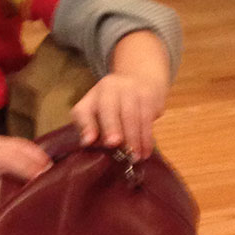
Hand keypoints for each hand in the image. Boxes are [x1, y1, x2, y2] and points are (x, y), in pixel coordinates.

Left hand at [70, 30, 170, 160]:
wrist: (140, 76)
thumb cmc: (113, 101)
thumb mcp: (94, 108)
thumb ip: (88, 125)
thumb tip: (87, 142)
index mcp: (92, 95)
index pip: (86, 110)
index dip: (87, 125)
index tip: (89, 141)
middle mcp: (111, 87)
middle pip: (111, 110)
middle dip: (114, 130)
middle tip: (118, 150)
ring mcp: (131, 89)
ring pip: (132, 116)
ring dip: (134, 140)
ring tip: (134, 158)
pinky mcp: (149, 96)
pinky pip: (147, 119)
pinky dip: (147, 138)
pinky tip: (145, 151)